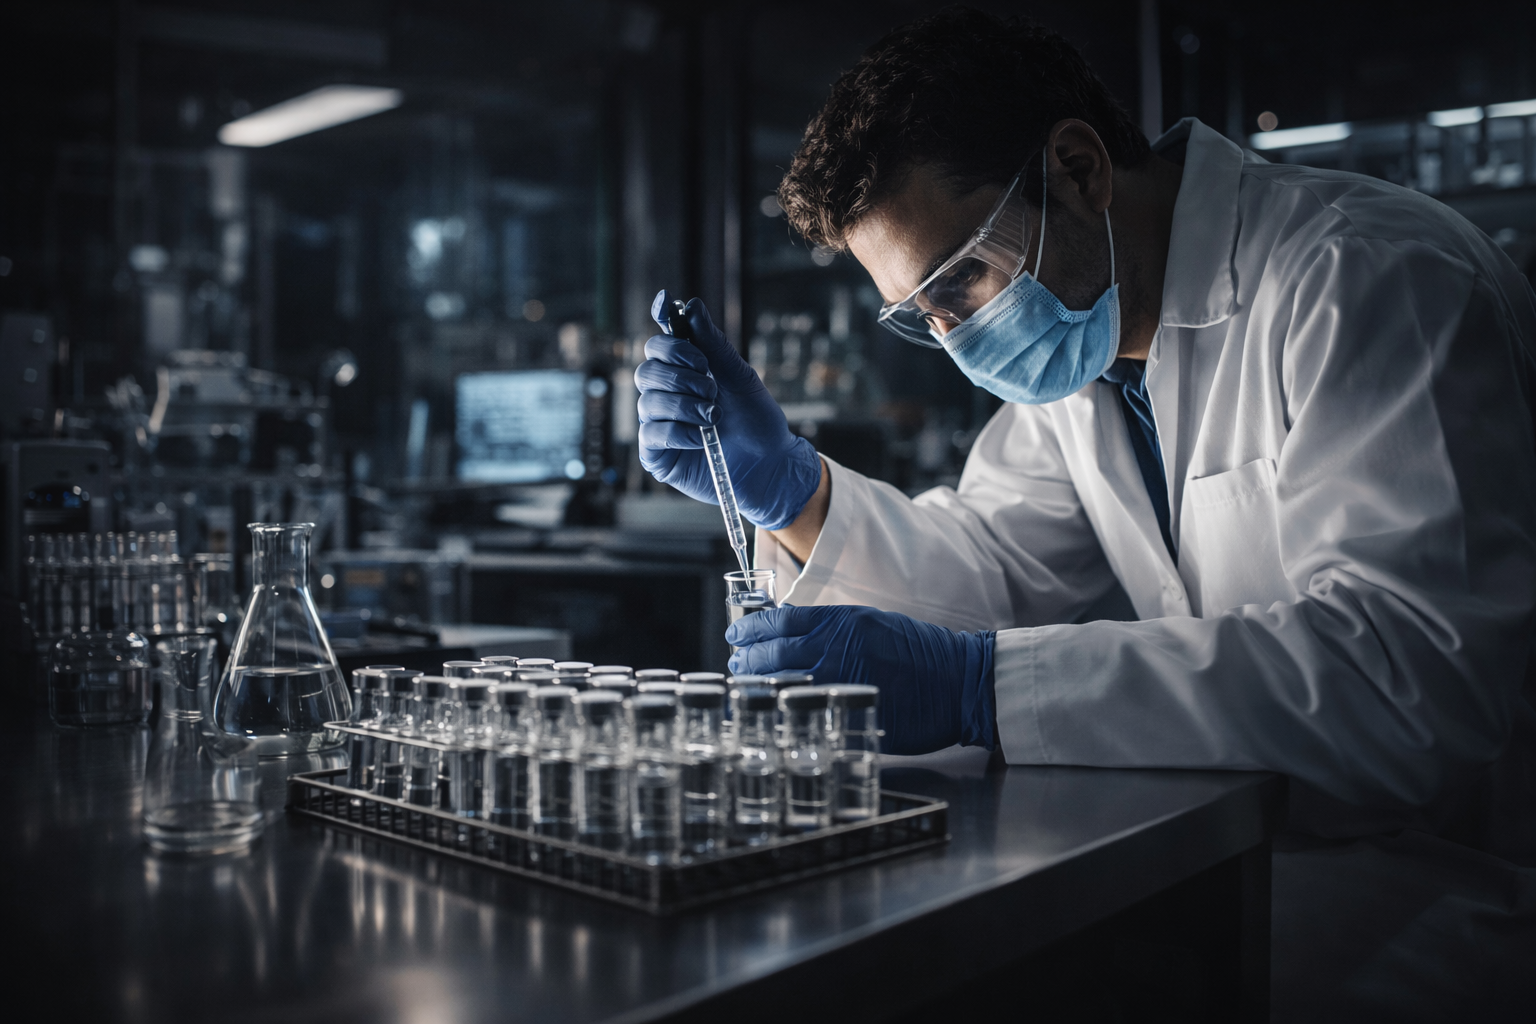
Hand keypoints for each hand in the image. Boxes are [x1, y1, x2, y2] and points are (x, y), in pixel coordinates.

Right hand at [635, 290, 822, 530]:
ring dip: (685, 406)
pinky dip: (679, 432)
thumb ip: (715, 346)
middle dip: (681, 377)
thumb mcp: (741, 378)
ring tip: (715, 417)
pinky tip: (702, 439)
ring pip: (648, 403)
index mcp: (683, 374)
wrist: (772, 466)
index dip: (669, 342)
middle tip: (712, 389)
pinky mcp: (657, 455)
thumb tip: (692, 305)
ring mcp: (658, 425)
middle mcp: (665, 397)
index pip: (657, 347)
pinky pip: (652, 434)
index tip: (691, 344)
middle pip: (646, 371)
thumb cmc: (758, 421)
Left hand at [726, 604, 996, 754]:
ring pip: (785, 684)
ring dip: (759, 686)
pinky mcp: (853, 712)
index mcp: (843, 622)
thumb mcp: (873, 624)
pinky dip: (786, 712)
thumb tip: (794, 634)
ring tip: (746, 687)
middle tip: (735, 663)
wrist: (961, 679)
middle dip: (747, 659)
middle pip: (774, 654)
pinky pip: (809, 712)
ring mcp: (844, 682)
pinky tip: (774, 713)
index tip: (737, 635)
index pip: (781, 621)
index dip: (753, 630)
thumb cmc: (919, 651)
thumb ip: (834, 629)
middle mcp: (838, 648)